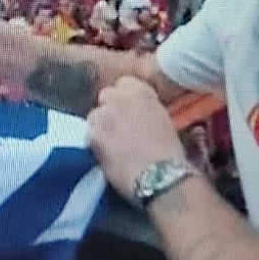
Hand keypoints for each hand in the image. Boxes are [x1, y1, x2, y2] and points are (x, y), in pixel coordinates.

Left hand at [87, 76, 185, 200]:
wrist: (161, 177)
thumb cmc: (170, 153)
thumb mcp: (162, 120)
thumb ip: (144, 109)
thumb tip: (135, 113)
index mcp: (141, 92)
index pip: (124, 83)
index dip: (125, 98)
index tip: (128, 110)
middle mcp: (119, 98)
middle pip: (105, 96)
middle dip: (110, 108)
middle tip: (117, 126)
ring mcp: (103, 114)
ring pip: (94, 116)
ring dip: (100, 126)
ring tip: (111, 144)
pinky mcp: (92, 134)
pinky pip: (88, 135)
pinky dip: (94, 143)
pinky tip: (105, 155)